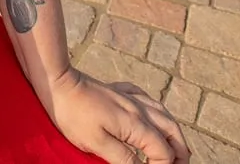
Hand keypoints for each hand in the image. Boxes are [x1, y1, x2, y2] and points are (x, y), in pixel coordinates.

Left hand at [49, 69, 189, 163]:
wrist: (59, 83)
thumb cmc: (74, 114)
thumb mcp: (97, 143)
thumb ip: (123, 159)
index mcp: (137, 124)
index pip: (163, 151)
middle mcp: (140, 109)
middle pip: (172, 132)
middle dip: (180, 151)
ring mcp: (131, 97)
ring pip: (164, 114)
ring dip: (173, 132)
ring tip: (175, 147)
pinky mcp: (120, 90)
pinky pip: (147, 99)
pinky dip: (156, 111)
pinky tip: (152, 115)